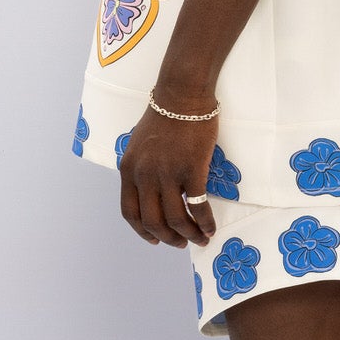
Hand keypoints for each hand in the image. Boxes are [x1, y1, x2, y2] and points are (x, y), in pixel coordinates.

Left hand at [119, 102, 218, 248]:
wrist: (182, 95)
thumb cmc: (164, 116)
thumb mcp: (138, 145)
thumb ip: (140, 169)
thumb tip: (151, 192)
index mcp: (128, 169)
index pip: (130, 212)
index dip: (142, 232)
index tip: (154, 240)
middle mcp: (144, 175)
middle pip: (152, 221)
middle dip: (167, 238)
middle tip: (181, 244)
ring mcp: (167, 173)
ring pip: (175, 219)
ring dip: (189, 235)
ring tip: (200, 239)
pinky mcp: (191, 169)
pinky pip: (197, 206)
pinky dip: (205, 222)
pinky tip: (211, 227)